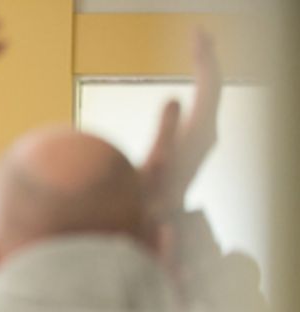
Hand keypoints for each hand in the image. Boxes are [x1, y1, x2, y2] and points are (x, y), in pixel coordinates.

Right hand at [141, 30, 219, 221]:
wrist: (152, 228)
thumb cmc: (148, 201)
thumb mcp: (156, 165)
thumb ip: (167, 131)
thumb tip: (175, 97)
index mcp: (199, 134)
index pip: (209, 88)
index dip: (204, 60)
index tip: (196, 34)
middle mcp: (206, 135)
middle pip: (213, 88)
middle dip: (207, 58)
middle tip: (198, 34)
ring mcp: (201, 140)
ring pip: (210, 96)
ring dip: (205, 71)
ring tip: (199, 49)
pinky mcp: (193, 145)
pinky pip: (202, 106)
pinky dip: (200, 88)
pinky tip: (193, 86)